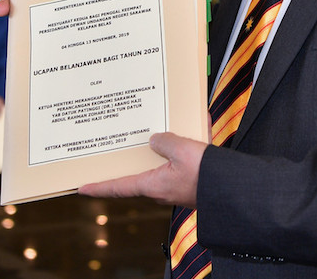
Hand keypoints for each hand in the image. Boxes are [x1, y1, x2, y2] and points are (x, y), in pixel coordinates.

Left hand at [78, 132, 205, 207]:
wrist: (234, 189)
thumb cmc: (206, 175)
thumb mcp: (182, 150)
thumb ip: (165, 142)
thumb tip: (156, 139)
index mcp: (153, 184)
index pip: (118, 186)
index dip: (99, 187)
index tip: (81, 187)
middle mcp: (161, 189)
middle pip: (138, 174)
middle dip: (129, 162)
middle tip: (115, 152)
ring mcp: (177, 186)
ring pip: (162, 165)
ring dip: (161, 150)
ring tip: (160, 131)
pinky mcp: (192, 180)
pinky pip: (183, 161)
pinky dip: (186, 146)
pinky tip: (196, 127)